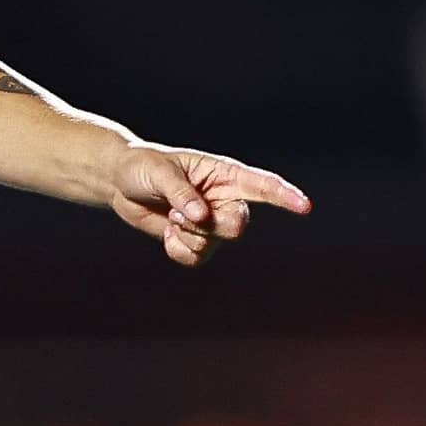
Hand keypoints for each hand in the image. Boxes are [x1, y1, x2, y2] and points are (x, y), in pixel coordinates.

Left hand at [107, 148, 309, 267]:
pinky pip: (196, 258)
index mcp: (225, 174)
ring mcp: (212, 222)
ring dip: (188, 236)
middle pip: (238, 224)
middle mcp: (225, 199)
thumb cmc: (143, 167)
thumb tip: (200, 215)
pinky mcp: (196, 240)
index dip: (285, 196)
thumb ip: (181, 192)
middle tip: (184, 214)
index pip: (262, 186)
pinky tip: (167, 233)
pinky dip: (178, 250)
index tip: (304, 206)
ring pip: (216, 243)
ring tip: (172, 216)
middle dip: (212, 227)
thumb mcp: (159, 172)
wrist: (121, 183)